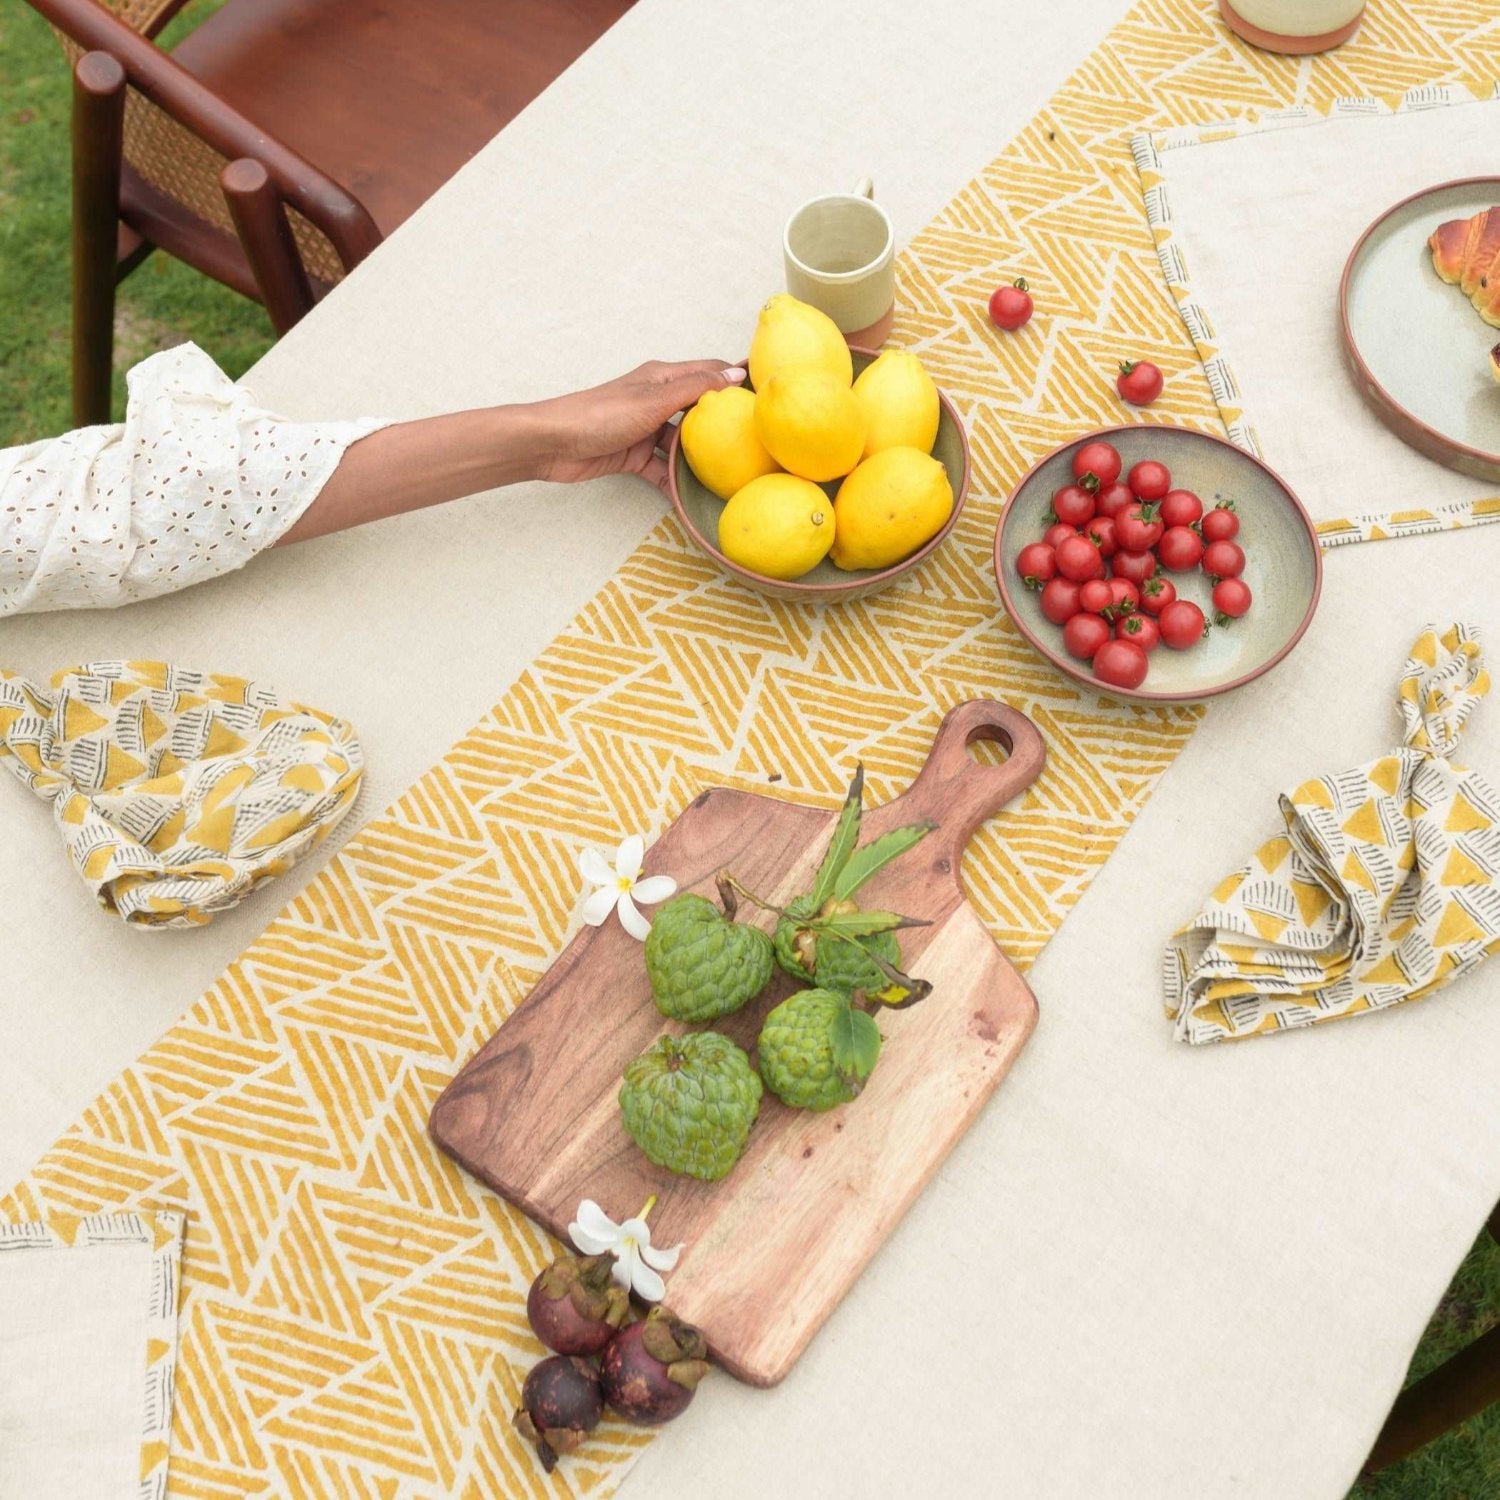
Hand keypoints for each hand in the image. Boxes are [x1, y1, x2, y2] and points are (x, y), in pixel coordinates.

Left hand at [528, 359, 746, 493]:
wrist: (553, 444)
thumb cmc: (600, 415)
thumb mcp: (654, 399)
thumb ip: (696, 389)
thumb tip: (736, 376)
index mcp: (663, 378)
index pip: (709, 373)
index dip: (736, 381)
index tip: (766, 397)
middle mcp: (657, 400)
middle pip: (698, 411)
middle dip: (723, 425)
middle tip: (756, 442)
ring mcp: (646, 429)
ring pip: (682, 444)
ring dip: (700, 458)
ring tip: (730, 474)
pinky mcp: (634, 455)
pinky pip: (662, 469)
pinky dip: (675, 482)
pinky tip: (693, 497)